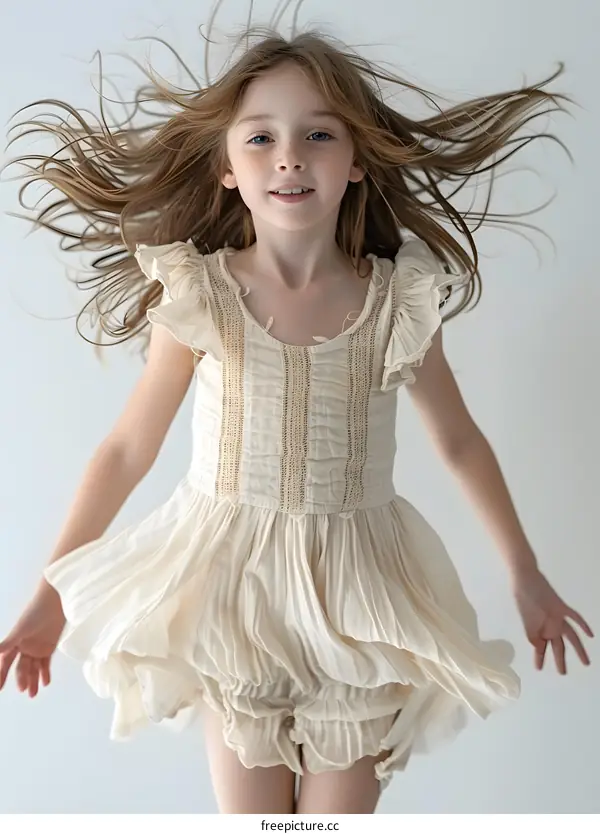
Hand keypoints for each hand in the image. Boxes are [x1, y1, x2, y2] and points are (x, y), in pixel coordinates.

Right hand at [0, 582, 65, 696]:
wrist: (56, 602)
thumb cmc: (36, 611)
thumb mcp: (22, 628)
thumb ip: (9, 642)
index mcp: (15, 642)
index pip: (6, 662)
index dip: (1, 675)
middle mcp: (24, 646)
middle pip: (21, 667)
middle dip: (21, 679)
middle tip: (23, 690)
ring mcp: (37, 647)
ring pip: (33, 668)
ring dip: (33, 680)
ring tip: (33, 694)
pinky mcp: (49, 646)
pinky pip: (46, 663)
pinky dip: (45, 673)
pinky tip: (46, 683)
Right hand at [512, 569, 592, 673]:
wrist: (524, 579)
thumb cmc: (522, 598)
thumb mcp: (525, 622)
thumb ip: (533, 636)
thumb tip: (538, 646)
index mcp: (538, 630)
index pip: (541, 649)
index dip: (539, 659)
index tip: (539, 668)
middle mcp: (549, 626)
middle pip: (558, 646)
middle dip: (560, 660)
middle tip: (563, 673)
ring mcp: (557, 618)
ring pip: (571, 636)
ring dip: (578, 649)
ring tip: (586, 663)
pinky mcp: (561, 607)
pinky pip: (575, 617)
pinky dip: (583, 625)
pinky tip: (590, 634)